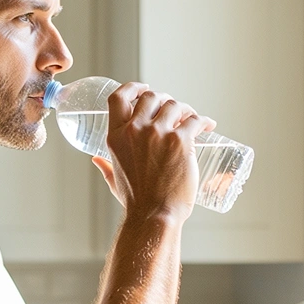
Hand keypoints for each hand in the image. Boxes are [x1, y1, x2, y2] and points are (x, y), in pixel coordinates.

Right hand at [92, 81, 215, 220]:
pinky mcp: (180, 141)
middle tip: (175, 110)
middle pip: (151, 97)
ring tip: (192, 118)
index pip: (119, 97)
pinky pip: (195, 120)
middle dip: (164, 100)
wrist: (154, 215)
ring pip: (174, 105)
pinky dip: (203, 121)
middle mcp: (135, 130)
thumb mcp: (115, 180)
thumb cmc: (136, 202)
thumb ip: (106, 167)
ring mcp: (158, 134)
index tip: (145, 89)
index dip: (133, 87)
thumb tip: (96, 160)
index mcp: (116, 136)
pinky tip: (207, 125)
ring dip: (185, 109)